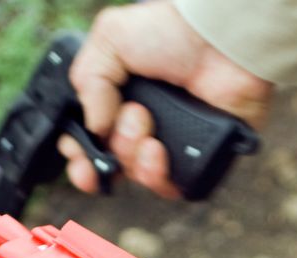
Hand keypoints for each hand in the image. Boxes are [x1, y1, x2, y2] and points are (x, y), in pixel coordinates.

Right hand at [59, 1, 272, 196]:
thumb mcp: (109, 40)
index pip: (91, 143)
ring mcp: (172, 144)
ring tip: (145, 123)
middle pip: (112, 165)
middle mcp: (144, 126)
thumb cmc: (170, 31)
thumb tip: (93, 130)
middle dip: (106, 154)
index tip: (78, 158)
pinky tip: (158, 150)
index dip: (80, 157)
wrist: (217, 39)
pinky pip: (171, 187)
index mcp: (119, 101)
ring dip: (131, 155)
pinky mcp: (200, 160)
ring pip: (138, 177)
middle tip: (120, 129)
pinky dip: (158, 175)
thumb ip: (87, 82)